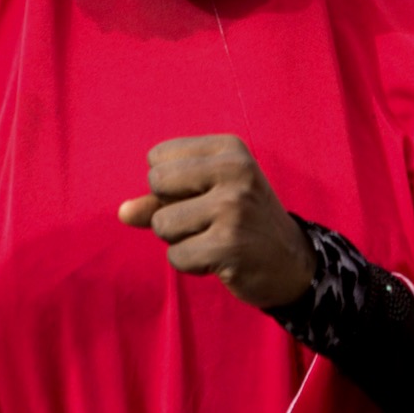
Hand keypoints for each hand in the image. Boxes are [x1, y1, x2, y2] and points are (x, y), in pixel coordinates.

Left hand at [119, 134, 316, 308]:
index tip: (202, 196)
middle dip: (169, 210)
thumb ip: (161, 199)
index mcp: (228, 149)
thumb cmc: (241, 222)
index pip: (158, 158)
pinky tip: (219, 259)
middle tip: (205, 220)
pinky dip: (191, 264)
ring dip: (180, 241)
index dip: (168, 185)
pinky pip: (176, 256)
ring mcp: (234, 206)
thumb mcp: (206, 197)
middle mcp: (234, 170)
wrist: (291, 262)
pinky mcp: (230, 243)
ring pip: (162, 223)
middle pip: (156, 183)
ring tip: (213, 239)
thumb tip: (122, 212)